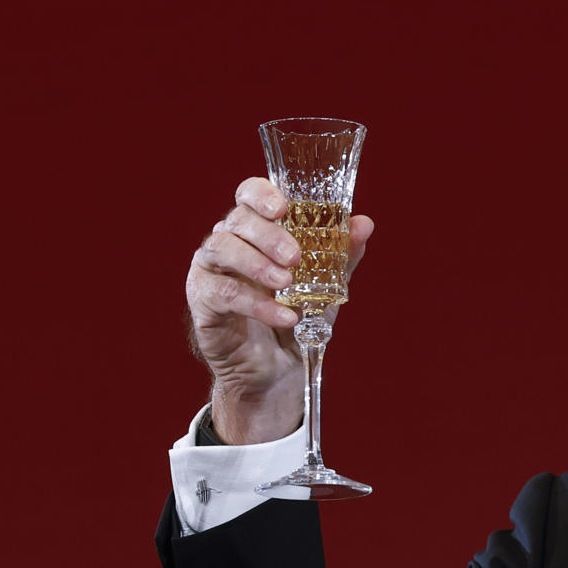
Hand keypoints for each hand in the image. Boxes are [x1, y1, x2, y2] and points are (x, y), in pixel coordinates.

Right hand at [185, 177, 374, 444]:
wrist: (277, 372)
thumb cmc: (295, 319)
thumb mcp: (324, 286)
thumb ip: (340, 255)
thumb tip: (364, 224)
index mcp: (255, 230)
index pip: (248, 194)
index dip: (261, 194)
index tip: (283, 207)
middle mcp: (227, 242)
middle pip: (237, 220)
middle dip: (268, 235)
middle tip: (295, 257)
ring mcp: (210, 270)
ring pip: (221, 249)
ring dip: (257, 265)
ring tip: (286, 284)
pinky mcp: (203, 301)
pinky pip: (224, 293)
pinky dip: (257, 304)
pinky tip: (285, 317)